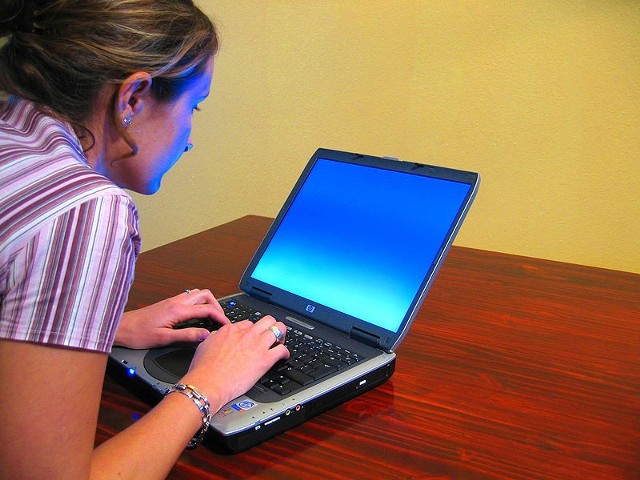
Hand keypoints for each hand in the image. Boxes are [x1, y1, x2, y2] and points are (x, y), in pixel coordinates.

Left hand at [114, 289, 229, 348]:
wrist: (121, 327)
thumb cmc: (138, 334)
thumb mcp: (164, 339)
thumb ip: (187, 335)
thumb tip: (206, 334)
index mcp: (177, 310)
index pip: (206, 308)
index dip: (220, 317)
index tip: (226, 325)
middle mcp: (176, 301)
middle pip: (205, 294)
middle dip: (217, 305)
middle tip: (220, 320)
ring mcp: (172, 300)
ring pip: (197, 294)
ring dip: (208, 303)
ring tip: (212, 317)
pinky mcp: (169, 303)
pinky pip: (190, 298)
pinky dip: (199, 304)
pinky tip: (197, 316)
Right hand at [181, 316, 289, 409]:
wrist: (208, 383)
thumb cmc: (203, 369)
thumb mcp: (204, 345)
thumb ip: (215, 338)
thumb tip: (218, 336)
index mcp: (231, 330)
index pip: (248, 323)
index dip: (252, 330)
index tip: (253, 336)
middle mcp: (246, 334)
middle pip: (267, 320)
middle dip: (270, 326)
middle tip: (270, 335)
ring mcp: (257, 345)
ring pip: (278, 329)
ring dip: (281, 335)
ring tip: (280, 342)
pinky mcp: (265, 359)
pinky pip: (282, 350)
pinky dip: (285, 352)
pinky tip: (283, 356)